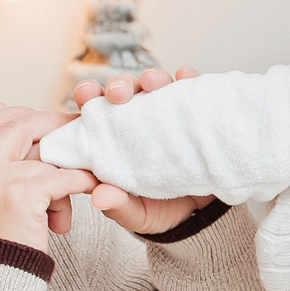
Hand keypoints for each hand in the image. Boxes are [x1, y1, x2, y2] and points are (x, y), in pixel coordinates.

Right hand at [0, 105, 94, 249]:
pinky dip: (81, 180)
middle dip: (50, 125)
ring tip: (76, 189)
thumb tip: (19, 152)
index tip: (41, 122)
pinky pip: (61, 177)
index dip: (17, 116)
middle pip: (15, 126)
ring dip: (66, 170)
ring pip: (43, 156)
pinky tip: (91, 185)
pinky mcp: (20, 197)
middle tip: (75, 129)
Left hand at [71, 66, 210, 235]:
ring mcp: (168, 113)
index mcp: (114, 137)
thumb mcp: (137, 213)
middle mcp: (139, 118)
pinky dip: (189, 79)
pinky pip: (193, 90)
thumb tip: (99, 197)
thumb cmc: (162, 208)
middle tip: (118, 94)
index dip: (88, 95)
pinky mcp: (196, 112)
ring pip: (157, 84)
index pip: (96, 109)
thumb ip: (117, 206)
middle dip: (119, 85)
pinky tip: (187, 77)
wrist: (204, 213)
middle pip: (125, 90)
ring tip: (152, 83)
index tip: (85, 95)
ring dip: (152, 78)